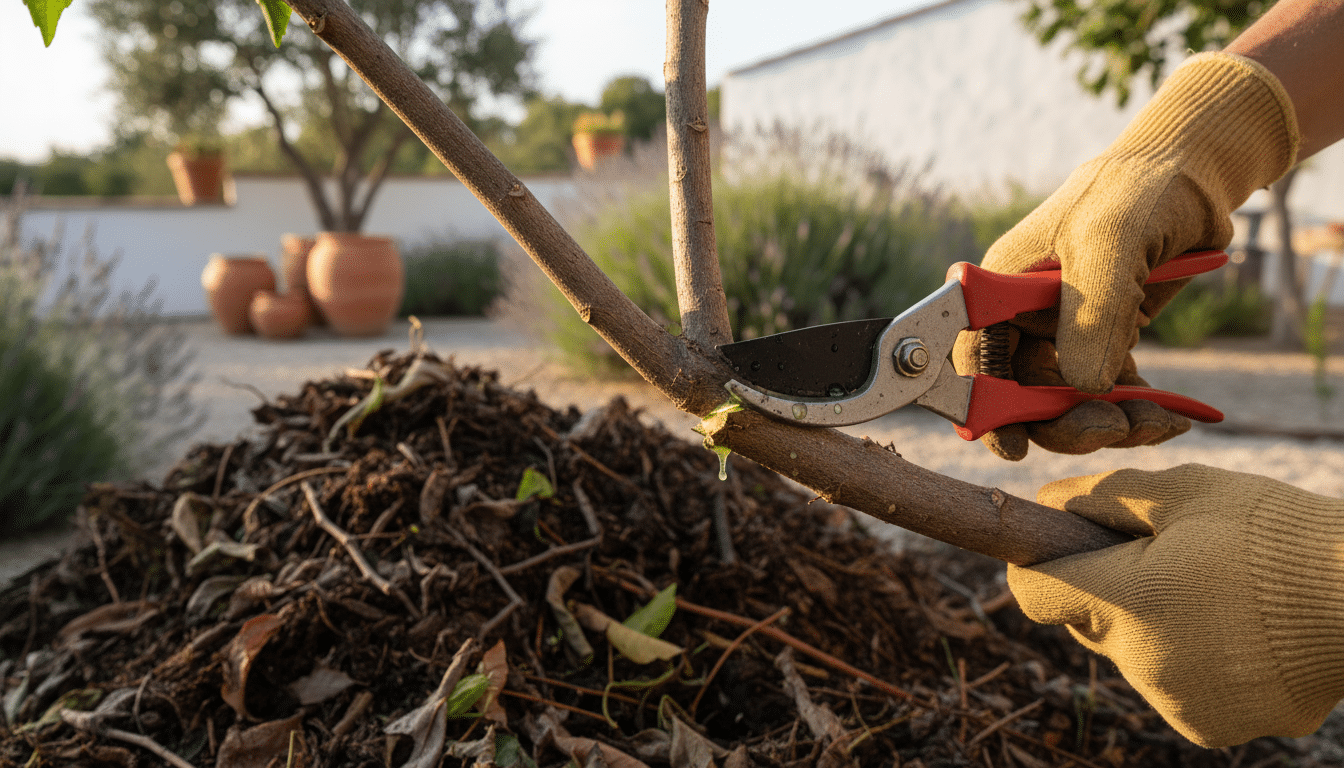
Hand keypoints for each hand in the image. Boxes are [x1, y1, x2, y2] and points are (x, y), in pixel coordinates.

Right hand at [953, 52, 1297, 459]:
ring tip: (1157, 420)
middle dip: (1062, 421)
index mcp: (999, 288)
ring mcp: (1061, 335)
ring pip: (1065, 405)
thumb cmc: (1136, 194)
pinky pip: (1106, 398)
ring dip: (1107, 424)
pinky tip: (1172, 414)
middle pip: (1019, 394)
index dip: (984, 406)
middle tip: (1110, 428)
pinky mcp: (1101, 346)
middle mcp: (1022, 317)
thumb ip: (1090, 316)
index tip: (1012, 446)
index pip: (974, 357)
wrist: (1191, 182)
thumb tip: (1082, 388)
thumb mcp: (1110, 245)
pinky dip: (1137, 415)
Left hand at [1009, 464, 1343, 747]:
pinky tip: (1235, 635)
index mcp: (1129, 602)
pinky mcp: (1208, 729)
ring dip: (1152, 629)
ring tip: (1215, 595)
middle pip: (1086, 625)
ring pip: (1131, 657)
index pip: (1035, 593)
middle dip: (1107, 593)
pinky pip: (1172, 689)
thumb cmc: (1275, 534)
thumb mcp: (1186, 492)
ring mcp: (1176, 703)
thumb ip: (1103, 497)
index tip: (1057, 548)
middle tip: (1161, 560)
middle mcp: (1143, 664)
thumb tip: (1048, 500)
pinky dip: (1189, 664)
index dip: (1040, 565)